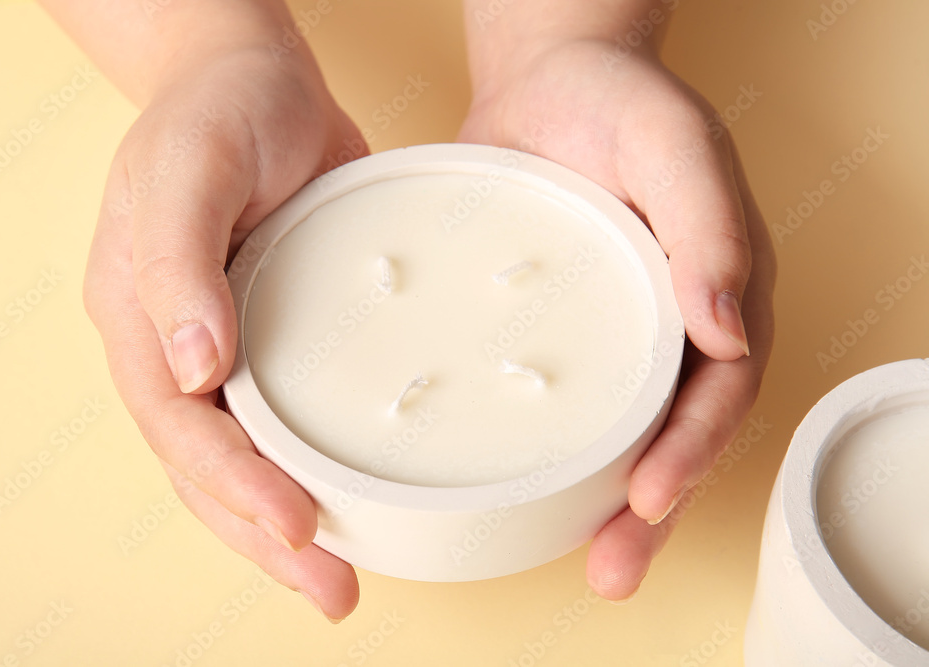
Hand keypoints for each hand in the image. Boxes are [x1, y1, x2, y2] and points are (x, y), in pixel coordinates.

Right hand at [83, 46, 366, 621]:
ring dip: (290, 527)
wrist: (257, 78)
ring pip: (249, 460)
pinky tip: (356, 504)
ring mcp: (231, 350)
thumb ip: (179, 262)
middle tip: (333, 593)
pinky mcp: (281, 339)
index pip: (180, 428)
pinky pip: (292, 420)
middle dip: (267, 539)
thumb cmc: (217, 111)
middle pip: (211, 470)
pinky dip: (316, 471)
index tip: (299, 527)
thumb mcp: (192, 167)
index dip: (235, 486)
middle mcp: (181, 349)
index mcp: (141, 319)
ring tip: (342, 579)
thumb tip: (192, 369)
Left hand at [459, 35, 775, 598]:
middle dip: (650, 511)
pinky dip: (541, 451)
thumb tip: (729, 333)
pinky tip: (513, 488)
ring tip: (578, 561)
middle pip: (669, 435)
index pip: (716, 392)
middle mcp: (666, 328)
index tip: (648, 498)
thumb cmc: (618, 101)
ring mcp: (606, 337)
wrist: (546, 81)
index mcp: (711, 294)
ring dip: (599, 504)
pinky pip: (551, 400)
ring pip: (612, 434)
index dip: (690, 451)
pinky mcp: (547, 334)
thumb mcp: (671, 144)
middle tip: (611, 571)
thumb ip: (708, 226)